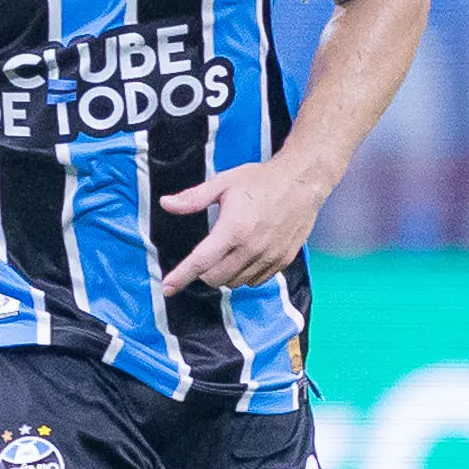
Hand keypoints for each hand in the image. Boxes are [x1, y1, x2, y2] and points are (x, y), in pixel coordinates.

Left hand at [158, 156, 327, 294]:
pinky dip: (245, 275)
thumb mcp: (224, 183)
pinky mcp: (282, 261)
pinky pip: (256, 281)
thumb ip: (194, 198)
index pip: (201, 261)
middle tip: (207, 255)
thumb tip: (166, 204)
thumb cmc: (262, 180)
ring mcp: (269, 257)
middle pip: (216, 278)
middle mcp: (252, 248)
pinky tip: (246, 257)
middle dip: (204, 272)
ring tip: (228, 253)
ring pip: (236, 283)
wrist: (303, 182)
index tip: (167, 288)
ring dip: (225, 275)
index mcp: (234, 228)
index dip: (181, 276)